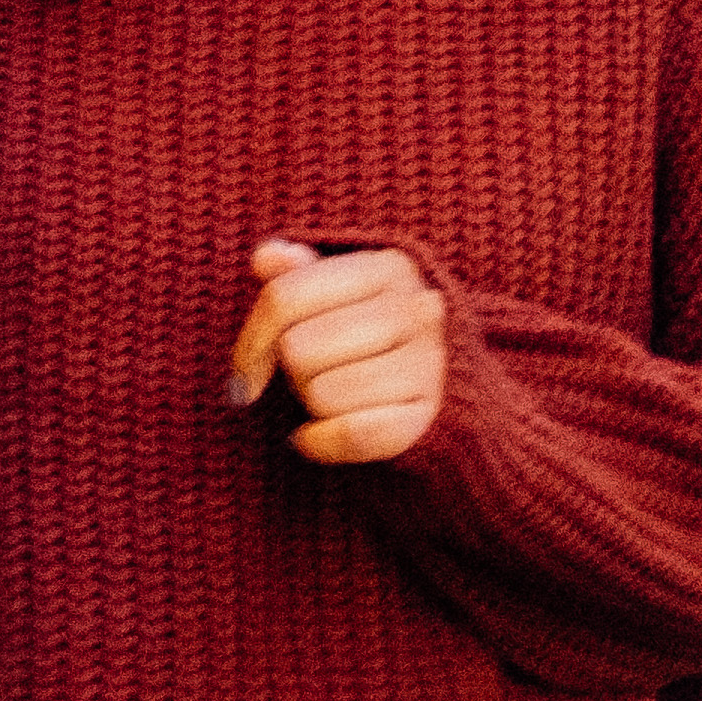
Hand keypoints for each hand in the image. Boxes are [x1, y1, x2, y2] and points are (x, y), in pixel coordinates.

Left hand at [224, 239, 446, 467]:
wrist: (454, 395)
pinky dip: (322, 442)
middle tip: (318, 377)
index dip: (251, 340)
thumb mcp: (343, 296)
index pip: (284, 298)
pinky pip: (349, 434)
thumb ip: (301, 276)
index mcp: (390, 267)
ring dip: (315, 407)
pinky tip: (323, 436)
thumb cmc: (377, 339)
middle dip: (293, 373)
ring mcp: (429, 364)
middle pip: (297, 350)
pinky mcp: (429, 419)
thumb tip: (265, 257)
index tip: (247, 369)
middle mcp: (417, 309)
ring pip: (320, 395)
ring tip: (339, 398)